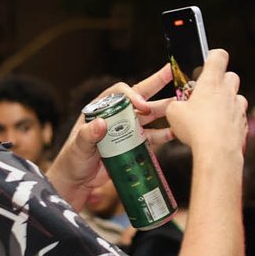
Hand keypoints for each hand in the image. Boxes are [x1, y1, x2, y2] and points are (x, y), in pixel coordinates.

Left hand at [46, 64, 176, 211]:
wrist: (76, 182)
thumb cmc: (71, 161)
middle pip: (139, 96)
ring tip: (183, 104)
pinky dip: (164, 133)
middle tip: (172, 73)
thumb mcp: (77, 148)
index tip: (143, 107)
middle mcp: (115, 115)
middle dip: (157, 84)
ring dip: (165, 110)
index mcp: (100, 109)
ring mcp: (126, 129)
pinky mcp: (133, 144)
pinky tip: (176, 132)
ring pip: (150, 115)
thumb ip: (87, 136)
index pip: (119, 93)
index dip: (133, 95)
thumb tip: (101, 123)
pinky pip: (152, 136)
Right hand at [164, 49, 247, 161]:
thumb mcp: (174, 113)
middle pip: (231, 76)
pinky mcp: (244, 123)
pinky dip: (231, 119)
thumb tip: (177, 106)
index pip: (218, 56)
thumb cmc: (195, 129)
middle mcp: (228, 91)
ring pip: (237, 97)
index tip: (207, 61)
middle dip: (221, 81)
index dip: (213, 56)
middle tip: (207, 93)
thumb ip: (176, 104)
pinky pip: (239, 116)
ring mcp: (239, 107)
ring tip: (212, 114)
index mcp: (211, 82)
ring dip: (227, 102)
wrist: (218, 152)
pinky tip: (219, 129)